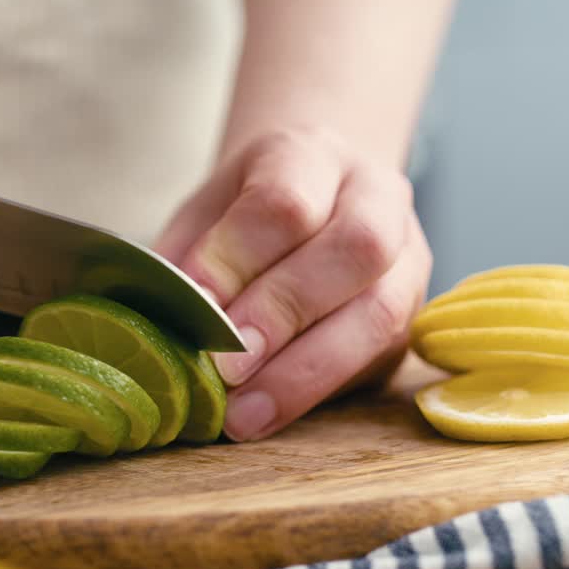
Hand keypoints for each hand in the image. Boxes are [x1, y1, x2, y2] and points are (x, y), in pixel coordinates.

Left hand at [155, 128, 431, 440]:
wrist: (315, 198)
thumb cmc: (245, 216)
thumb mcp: (204, 216)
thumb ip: (186, 262)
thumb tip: (157, 326)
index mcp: (313, 154)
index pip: (285, 202)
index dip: (236, 258)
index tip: (194, 306)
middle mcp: (378, 196)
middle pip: (353, 248)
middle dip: (282, 313)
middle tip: (225, 368)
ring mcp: (407, 257)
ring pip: (381, 311)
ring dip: (306, 370)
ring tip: (245, 412)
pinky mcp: (411, 316)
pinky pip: (380, 357)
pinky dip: (319, 390)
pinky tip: (269, 414)